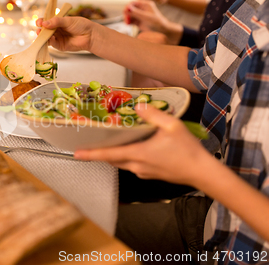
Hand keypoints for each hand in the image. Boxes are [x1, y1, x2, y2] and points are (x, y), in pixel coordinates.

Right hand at [36, 16, 95, 51]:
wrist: (90, 35)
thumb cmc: (81, 25)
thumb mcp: (68, 20)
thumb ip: (56, 22)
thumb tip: (44, 24)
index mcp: (57, 22)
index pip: (46, 21)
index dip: (42, 21)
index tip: (39, 22)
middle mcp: (56, 30)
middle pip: (44, 30)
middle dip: (40, 30)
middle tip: (39, 29)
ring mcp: (57, 38)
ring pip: (47, 38)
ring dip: (43, 37)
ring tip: (41, 34)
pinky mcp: (60, 46)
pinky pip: (52, 44)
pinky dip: (50, 41)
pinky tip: (51, 38)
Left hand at [74, 104, 210, 185]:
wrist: (203, 172)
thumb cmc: (188, 150)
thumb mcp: (172, 126)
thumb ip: (153, 115)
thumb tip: (139, 106)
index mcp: (138, 154)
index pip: (108, 155)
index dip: (90, 154)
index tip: (76, 154)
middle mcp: (137, 166)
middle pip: (112, 159)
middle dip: (100, 152)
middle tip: (90, 143)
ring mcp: (144, 172)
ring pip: (122, 163)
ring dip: (115, 154)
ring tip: (110, 142)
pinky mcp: (151, 174)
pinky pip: (133, 165)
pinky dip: (127, 157)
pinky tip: (134, 147)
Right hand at [125, 0, 183, 44]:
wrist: (161, 30)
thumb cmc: (156, 22)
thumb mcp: (145, 16)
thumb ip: (136, 12)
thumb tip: (127, 8)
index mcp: (145, 4)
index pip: (134, 2)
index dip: (128, 6)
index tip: (125, 11)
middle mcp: (142, 9)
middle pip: (130, 8)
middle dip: (127, 13)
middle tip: (126, 18)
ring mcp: (140, 15)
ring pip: (130, 15)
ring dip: (127, 18)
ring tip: (127, 22)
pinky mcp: (138, 21)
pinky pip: (131, 20)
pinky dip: (128, 22)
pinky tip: (128, 24)